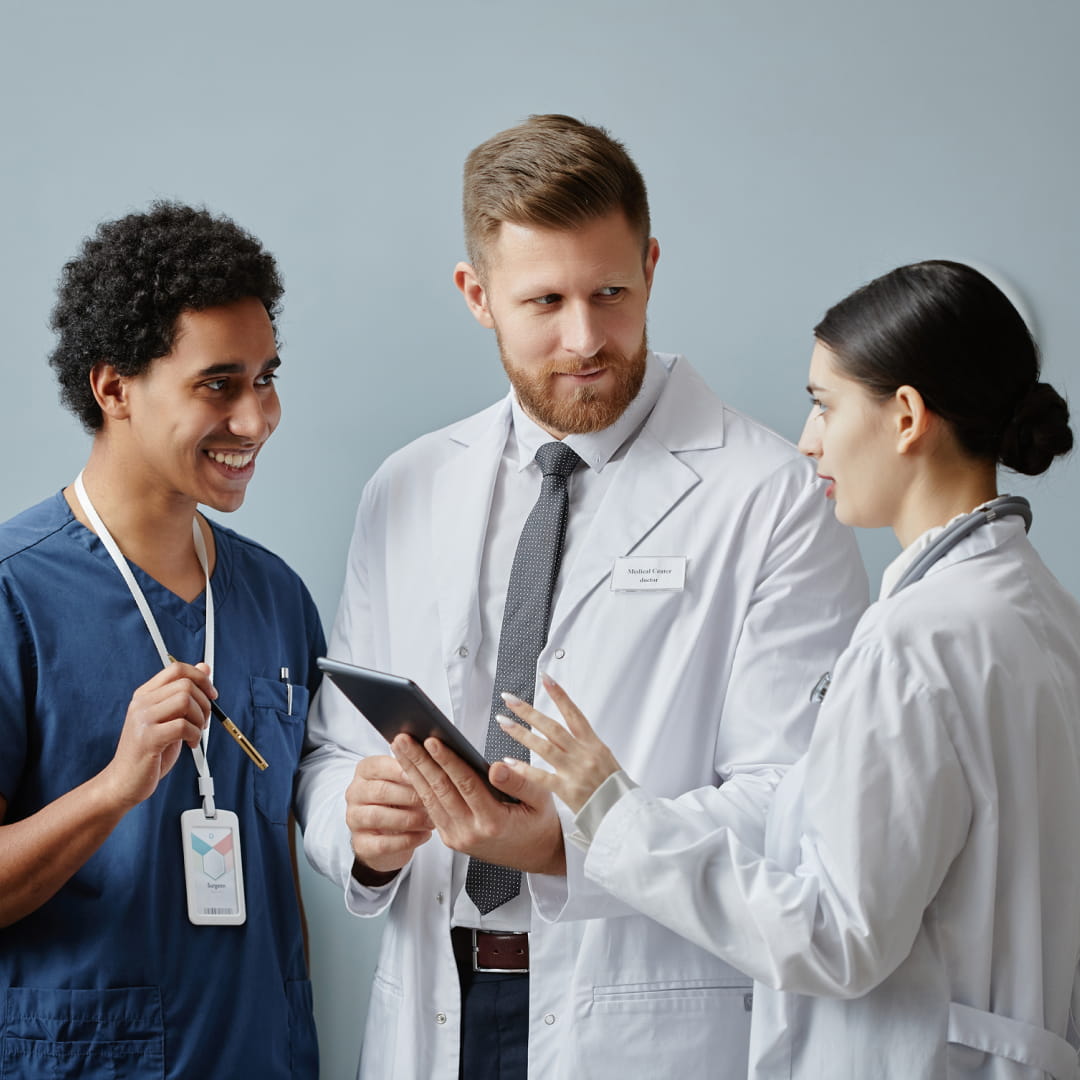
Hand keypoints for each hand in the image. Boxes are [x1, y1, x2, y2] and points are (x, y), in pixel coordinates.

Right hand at [102, 661, 214, 810]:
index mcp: (145, 694)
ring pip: (185, 701)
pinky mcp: (148, 739)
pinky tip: (190, 744)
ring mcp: (143, 720)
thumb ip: (183, 693)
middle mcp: (141, 703)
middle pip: (186, 684)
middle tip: (203, 721)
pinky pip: (183, 726)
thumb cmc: (149, 751)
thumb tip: (205, 667)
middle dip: (205, 703)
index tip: (211, 695)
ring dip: (200, 718)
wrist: (123, 782)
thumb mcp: (169, 717)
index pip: (177, 669)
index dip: (201, 678)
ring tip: (195, 733)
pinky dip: (195, 735)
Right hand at [345, 754, 433, 879]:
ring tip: (431, 820)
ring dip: (409, 819)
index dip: (401, 770)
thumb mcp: (404, 781)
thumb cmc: (400, 799)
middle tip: (431, 800)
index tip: (422, 773)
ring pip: (378, 817)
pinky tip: (424, 835)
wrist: (387, 834)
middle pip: (379, 791)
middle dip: (409, 796)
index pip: (379, 765)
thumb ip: (412, 771)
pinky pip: (382, 844)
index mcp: (365, 771)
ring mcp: (354, 819)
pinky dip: (407, 840)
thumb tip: (432, 762)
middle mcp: (354, 793)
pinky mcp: (360, 844)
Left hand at [392, 734, 565, 875]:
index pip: (464, 784)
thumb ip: (519, 781)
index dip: (447, 761)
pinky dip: (418, 787)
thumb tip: (496, 766)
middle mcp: (471, 833)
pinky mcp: (451, 840)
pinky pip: (431, 810)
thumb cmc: (539, 822)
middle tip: (403, 738)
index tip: (432, 740)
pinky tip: (411, 769)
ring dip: (412, 772)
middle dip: (419, 761)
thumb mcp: (541, 798)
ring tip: (400, 748)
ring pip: (429, 800)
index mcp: (494, 822)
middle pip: (440, 790)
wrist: (536, 853)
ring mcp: (458, 838)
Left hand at [496, 674, 621, 813]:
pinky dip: (523, 769)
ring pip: (543, 746)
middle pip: (552, 727)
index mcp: (594, 744)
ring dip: (521, 733)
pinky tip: (508, 761)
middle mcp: (584, 754)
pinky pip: (541, 777)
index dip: (559, 695)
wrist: (624, 813)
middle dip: (529, 711)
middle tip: (510, 699)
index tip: (545, 679)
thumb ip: (585, 746)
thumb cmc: (614, 788)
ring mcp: (575, 771)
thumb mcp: (605, 759)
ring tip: (503, 722)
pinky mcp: (567, 790)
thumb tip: (569, 733)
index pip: (573, 713)